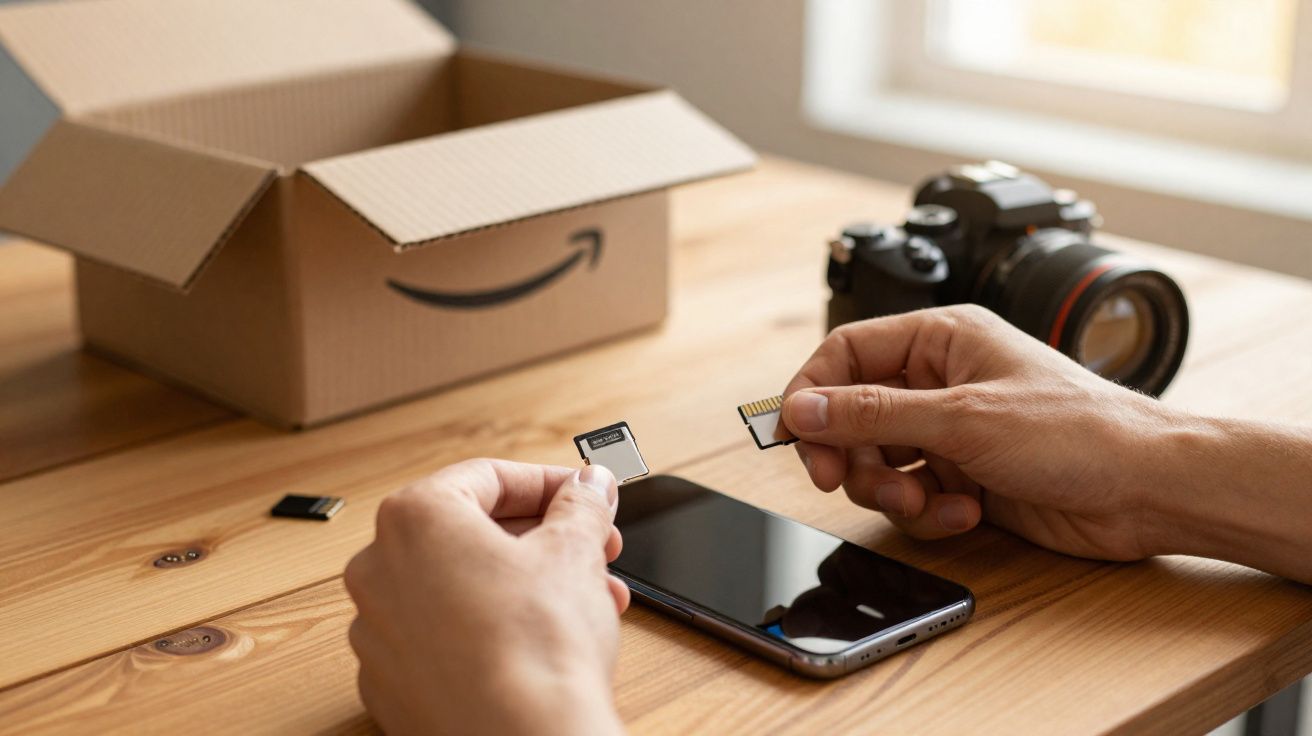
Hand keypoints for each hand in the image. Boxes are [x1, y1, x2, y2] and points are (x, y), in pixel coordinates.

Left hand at [345, 459, 627, 735]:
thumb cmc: (536, 647)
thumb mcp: (575, 551)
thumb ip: (581, 506)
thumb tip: (587, 489)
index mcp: (414, 520)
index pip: (488, 478)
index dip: (549, 484)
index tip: (583, 495)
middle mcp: (379, 571)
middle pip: (471, 533)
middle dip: (542, 539)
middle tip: (591, 548)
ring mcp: (378, 633)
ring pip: (459, 588)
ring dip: (523, 586)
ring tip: (584, 601)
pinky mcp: (391, 685)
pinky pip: (443, 640)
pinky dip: (488, 632)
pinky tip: (539, 644)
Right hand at [781, 305, 1179, 560]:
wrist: (1147, 491)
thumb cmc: (1079, 431)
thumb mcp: (961, 417)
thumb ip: (872, 414)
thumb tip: (802, 408)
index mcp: (941, 339)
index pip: (846, 353)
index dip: (811, 392)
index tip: (792, 434)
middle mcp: (941, 381)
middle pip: (852, 415)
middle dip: (849, 455)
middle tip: (841, 481)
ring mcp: (952, 431)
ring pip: (877, 461)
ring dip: (891, 490)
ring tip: (927, 501)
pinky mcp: (965, 477)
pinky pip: (913, 496)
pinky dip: (930, 512)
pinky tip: (967, 511)